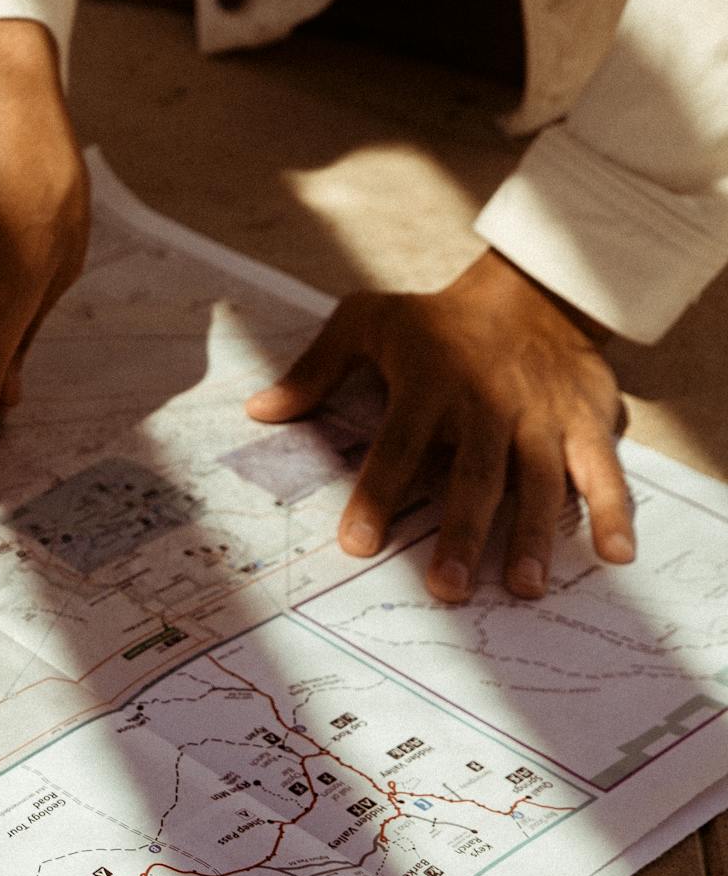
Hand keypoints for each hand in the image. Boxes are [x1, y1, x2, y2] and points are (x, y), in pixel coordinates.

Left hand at [246, 248, 632, 601]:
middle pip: (474, 475)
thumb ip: (314, 370)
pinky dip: (615, 510)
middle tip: (446, 588)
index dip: (377, 495)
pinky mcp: (587, 420)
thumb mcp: (367, 321)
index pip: (398, 447)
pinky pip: (605, 469)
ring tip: (520, 587)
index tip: (357, 545)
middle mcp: (488, 403)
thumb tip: (260, 410)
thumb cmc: (435, 320)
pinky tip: (614, 556)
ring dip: (532, 535)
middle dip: (461, 532)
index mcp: (430, 383)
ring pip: (540, 480)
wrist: (531, 288)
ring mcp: (541, 415)